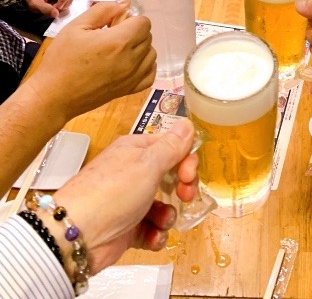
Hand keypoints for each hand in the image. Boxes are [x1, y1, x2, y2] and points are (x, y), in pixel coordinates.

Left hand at [25, 0, 75, 18]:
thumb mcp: (36, 3)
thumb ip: (46, 8)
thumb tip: (57, 14)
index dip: (61, 3)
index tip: (54, 9)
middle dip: (65, 4)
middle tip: (56, 10)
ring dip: (64, 5)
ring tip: (55, 8)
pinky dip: (63, 4)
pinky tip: (55, 6)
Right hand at [28, 0, 156, 121]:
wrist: (54, 96)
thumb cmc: (62, 60)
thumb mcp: (76, 26)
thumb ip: (103, 10)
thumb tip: (124, 3)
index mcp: (120, 41)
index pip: (144, 22)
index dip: (130, 19)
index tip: (114, 24)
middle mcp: (131, 60)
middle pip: (148, 37)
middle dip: (133, 31)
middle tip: (111, 36)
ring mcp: (132, 77)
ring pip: (151, 54)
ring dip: (140, 48)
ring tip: (118, 51)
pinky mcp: (128, 91)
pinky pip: (150, 75)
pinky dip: (144, 67)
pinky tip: (130, 64)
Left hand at [47, 119, 197, 273]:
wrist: (75, 236)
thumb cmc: (112, 192)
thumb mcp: (148, 164)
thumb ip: (172, 146)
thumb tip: (188, 122)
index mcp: (136, 150)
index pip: (171, 147)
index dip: (186, 159)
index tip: (189, 174)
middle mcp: (134, 172)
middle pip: (170, 175)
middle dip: (183, 187)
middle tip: (185, 197)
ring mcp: (130, 201)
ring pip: (163, 204)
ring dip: (169, 214)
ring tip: (162, 222)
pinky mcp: (127, 227)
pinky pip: (151, 228)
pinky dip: (156, 234)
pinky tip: (153, 237)